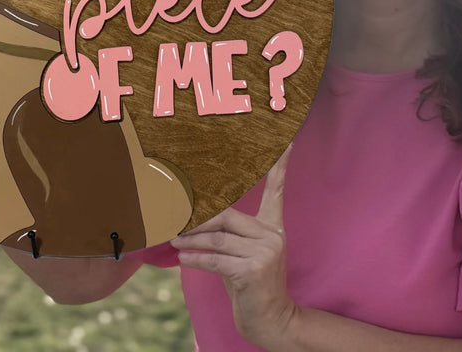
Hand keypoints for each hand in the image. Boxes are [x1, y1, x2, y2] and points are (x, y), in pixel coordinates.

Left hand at [171, 145, 294, 347]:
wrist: (271, 319)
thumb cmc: (250, 284)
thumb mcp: (241, 255)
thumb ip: (227, 235)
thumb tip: (193, 221)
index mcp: (273, 227)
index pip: (277, 190)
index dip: (280, 166)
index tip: (286, 142)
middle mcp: (272, 236)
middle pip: (227, 216)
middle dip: (199, 220)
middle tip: (176, 222)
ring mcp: (264, 253)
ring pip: (218, 239)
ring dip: (192, 240)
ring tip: (175, 240)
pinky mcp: (252, 271)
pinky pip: (215, 259)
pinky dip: (195, 258)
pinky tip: (183, 257)